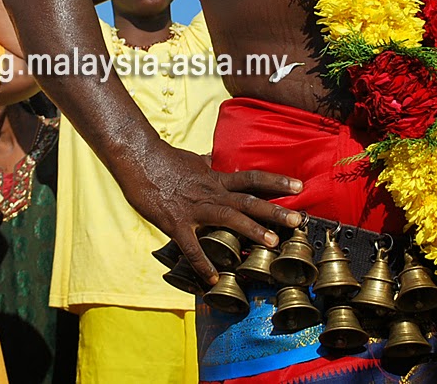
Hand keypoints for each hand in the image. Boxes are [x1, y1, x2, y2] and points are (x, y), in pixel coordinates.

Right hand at [118, 144, 301, 284]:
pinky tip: (212, 278)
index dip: (276, 181)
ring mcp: (194, 208)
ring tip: (273, 243)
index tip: (299, 186)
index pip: (251, 178)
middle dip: (274, 210)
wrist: (137, 157)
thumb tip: (212, 160)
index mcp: (215, 179)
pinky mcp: (175, 222)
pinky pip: (191, 246)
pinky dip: (202, 263)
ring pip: (228, 217)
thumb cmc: (162, 159)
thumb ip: (205, 165)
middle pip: (248, 200)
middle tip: (298, 220)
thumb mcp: (190, 160)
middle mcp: (211, 192)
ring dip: (252, 229)